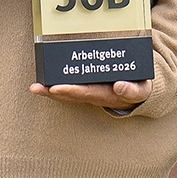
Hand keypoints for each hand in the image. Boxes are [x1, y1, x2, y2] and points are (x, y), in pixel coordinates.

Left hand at [28, 79, 151, 109]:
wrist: (140, 93)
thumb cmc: (138, 88)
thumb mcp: (141, 90)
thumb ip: (133, 90)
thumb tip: (119, 87)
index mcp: (106, 94)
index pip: (86, 92)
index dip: (71, 91)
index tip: (56, 88)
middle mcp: (94, 95)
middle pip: (71, 95)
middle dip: (54, 92)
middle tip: (38, 88)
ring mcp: (89, 92)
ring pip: (67, 94)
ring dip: (50, 91)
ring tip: (34, 87)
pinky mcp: (87, 87)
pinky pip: (69, 88)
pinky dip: (55, 86)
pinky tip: (43, 82)